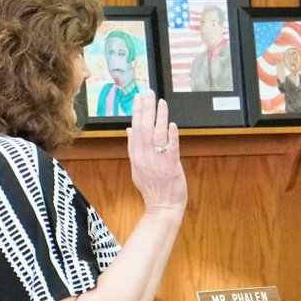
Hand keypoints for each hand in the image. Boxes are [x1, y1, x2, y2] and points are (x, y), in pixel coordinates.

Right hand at [126, 90, 187, 214]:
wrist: (162, 207)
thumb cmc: (152, 189)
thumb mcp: (137, 168)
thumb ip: (133, 148)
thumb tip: (129, 130)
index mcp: (136, 155)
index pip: (134, 129)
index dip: (136, 112)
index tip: (137, 98)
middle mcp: (145, 156)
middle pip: (144, 128)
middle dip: (146, 108)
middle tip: (148, 93)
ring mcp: (158, 161)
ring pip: (156, 134)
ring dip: (159, 117)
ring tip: (160, 102)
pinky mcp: (171, 166)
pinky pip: (171, 148)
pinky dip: (171, 136)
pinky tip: (171, 124)